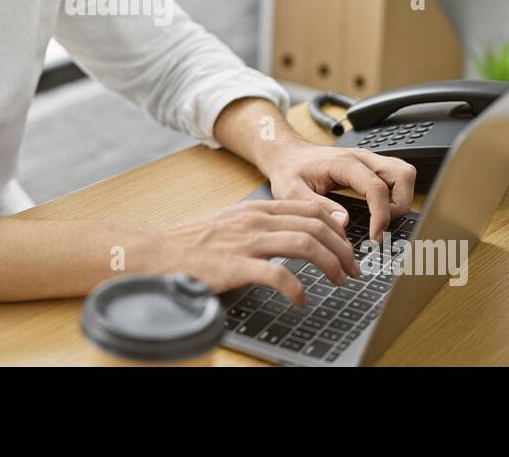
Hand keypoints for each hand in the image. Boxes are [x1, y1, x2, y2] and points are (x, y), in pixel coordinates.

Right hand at [139, 200, 360, 305]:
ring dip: (330, 264)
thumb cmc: (191, 242)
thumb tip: (293, 232)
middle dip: (342, 248)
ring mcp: (246, 242)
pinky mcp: (235, 266)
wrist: (156, 251)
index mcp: (256, 208)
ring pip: (305, 244)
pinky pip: (278, 276)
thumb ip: (261, 224)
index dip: (337, 227)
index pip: (310, 209)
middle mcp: (255, 220)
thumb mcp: (231, 222)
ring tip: (339, 281)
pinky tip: (302, 300)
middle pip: (315, 225)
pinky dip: (297, 289)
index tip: (348, 245)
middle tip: (352, 268)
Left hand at [262, 138, 415, 240]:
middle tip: (379, 226)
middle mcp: (362, 158)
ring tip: (381, 218)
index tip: (374, 236)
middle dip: (399, 206)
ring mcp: (370, 160)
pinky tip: (379, 210)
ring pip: (405, 174)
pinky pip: (396, 177)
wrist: (287, 155)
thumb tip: (344, 221)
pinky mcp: (371, 166)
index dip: (381, 215)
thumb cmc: (289, 170)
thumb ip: (318, 206)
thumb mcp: (291, 192)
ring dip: (401, 199)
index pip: (377, 187)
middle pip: (403, 175)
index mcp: (344, 163)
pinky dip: (396, 195)